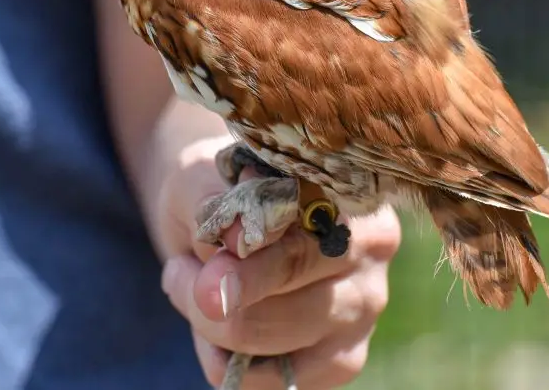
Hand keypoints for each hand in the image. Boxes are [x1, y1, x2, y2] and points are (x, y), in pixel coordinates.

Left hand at [156, 136, 400, 388]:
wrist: (223, 221)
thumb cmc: (218, 190)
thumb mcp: (204, 177)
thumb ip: (217, 200)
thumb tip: (235, 237)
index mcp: (349, 196)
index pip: (307, 239)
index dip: (256, 259)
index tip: (212, 266)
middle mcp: (371, 254)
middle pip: (293, 292)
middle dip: (219, 291)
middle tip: (177, 273)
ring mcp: (362, 312)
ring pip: (273, 339)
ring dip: (212, 323)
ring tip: (191, 287)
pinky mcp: (341, 360)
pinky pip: (267, 379)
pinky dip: (224, 358)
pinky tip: (214, 326)